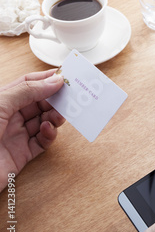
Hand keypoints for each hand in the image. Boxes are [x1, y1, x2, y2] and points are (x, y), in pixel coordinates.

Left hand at [0, 69, 64, 190]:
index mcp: (1, 101)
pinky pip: (42, 142)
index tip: (64, 76)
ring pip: (44, 121)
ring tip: (60, 115)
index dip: (46, 79)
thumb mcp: (0, 105)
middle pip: (39, 103)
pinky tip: (47, 130)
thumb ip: (28, 91)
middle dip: (55, 99)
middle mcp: (8, 116)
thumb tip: (54, 80)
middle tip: (70, 97)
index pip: (27, 84)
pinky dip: (49, 135)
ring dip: (55, 117)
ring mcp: (16, 135)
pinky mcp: (22, 154)